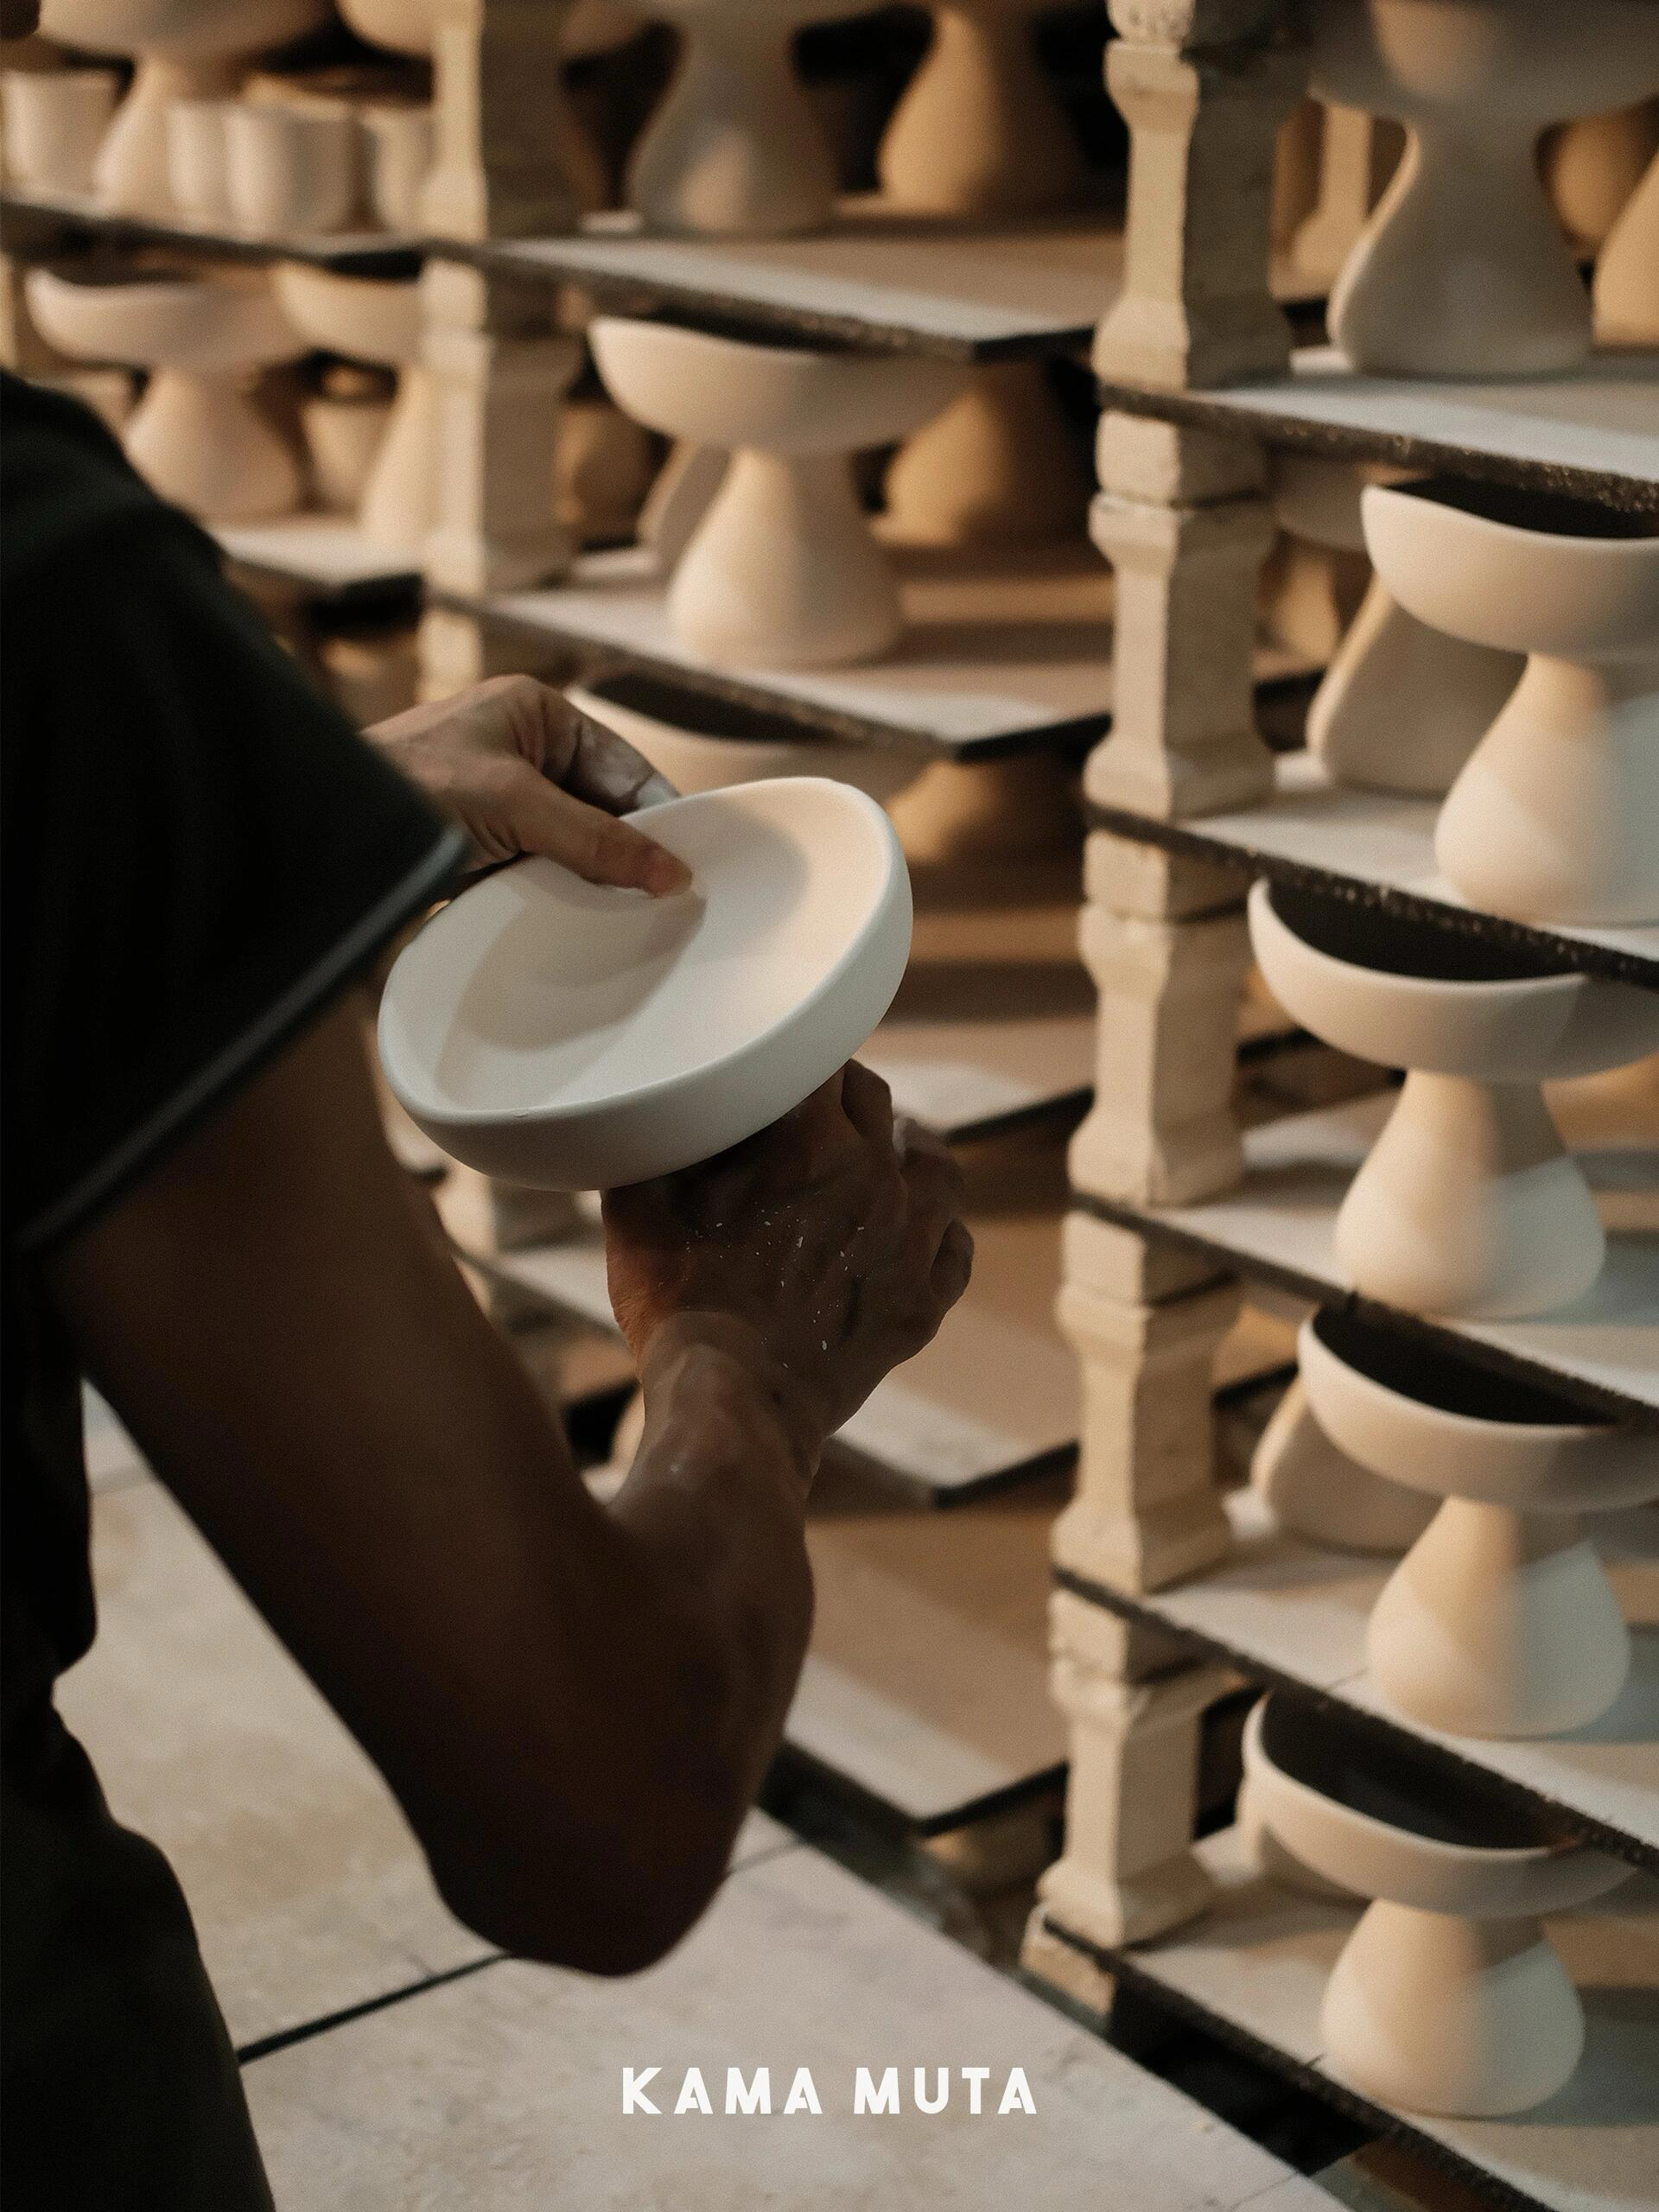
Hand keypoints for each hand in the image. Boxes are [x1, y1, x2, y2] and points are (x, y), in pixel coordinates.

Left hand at [369, 675, 688, 895]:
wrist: (313, 825)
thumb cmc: (403, 785)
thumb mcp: (514, 803)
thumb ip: (595, 839)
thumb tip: (670, 872)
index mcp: (536, 714)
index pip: (625, 768)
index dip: (661, 817)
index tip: (693, 867)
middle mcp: (522, 752)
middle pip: (604, 811)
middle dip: (628, 855)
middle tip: (667, 903)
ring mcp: (500, 802)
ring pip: (573, 847)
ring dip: (592, 883)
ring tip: (629, 921)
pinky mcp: (480, 847)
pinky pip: (539, 873)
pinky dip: (558, 899)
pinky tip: (579, 927)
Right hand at [603, 1065, 972, 1464]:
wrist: (733, 1403)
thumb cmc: (679, 1305)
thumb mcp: (640, 1208)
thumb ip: (661, 1146)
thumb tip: (666, 1110)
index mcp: (810, 1142)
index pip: (824, 1062)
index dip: (803, 1057)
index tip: (786, 1064)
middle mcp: (875, 1179)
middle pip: (878, 1103)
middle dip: (848, 1094)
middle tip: (822, 1106)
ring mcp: (909, 1243)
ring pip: (937, 1168)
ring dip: (912, 1151)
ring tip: (891, 1152)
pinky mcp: (920, 1304)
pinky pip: (955, 1248)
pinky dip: (939, 1232)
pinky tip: (919, 1233)